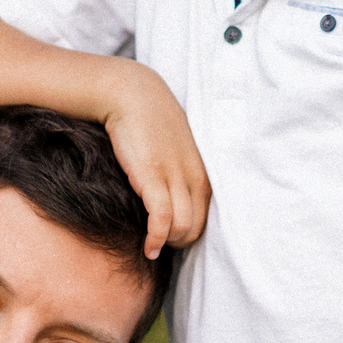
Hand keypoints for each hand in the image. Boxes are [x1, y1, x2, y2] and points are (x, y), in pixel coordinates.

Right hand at [101, 64, 209, 258]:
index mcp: (204, 172)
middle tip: (162, 244)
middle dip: (180, 242)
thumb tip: (179, 199)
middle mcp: (195, 177)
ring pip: (183, 228)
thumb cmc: (152, 124)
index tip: (174, 238)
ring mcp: (175, 177)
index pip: (209, 218)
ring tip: (153, 245)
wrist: (133, 96)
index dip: (191, 233)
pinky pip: (162, 220)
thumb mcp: (178, 151)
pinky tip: (148, 247)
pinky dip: (156, 239)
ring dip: (168, 243)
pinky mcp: (152, 177)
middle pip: (197, 228)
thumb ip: (184, 173)